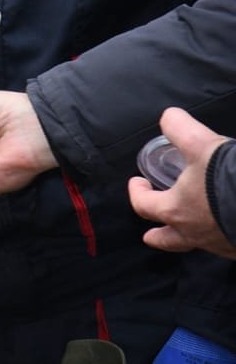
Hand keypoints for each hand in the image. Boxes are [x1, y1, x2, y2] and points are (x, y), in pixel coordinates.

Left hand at [129, 108, 235, 258]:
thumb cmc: (230, 177)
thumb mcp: (200, 143)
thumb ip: (179, 128)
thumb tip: (169, 117)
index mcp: (175, 211)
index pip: (143, 206)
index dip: (136, 192)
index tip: (138, 181)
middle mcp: (194, 234)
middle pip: (166, 241)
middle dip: (156, 233)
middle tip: (153, 226)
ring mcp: (220, 245)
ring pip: (197, 244)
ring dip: (190, 235)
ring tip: (193, 224)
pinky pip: (225, 246)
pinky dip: (221, 236)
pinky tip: (227, 224)